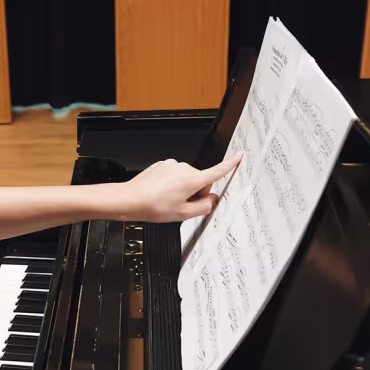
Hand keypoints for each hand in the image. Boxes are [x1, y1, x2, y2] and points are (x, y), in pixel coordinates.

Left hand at [123, 153, 242, 221]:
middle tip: (180, 205)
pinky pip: (174, 175)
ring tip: (167, 200)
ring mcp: (171, 165)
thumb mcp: (183, 214)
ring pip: (186, 179)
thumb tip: (213, 199)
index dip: (230, 164)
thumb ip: (204, 207)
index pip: (217, 171)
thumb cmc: (153, 207)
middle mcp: (183, 168)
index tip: (240, 156)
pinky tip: (160, 193)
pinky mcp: (162, 165)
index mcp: (192, 179)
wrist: (130, 199)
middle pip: (200, 181)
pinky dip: (171, 184)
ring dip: (182, 189)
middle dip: (195, 193)